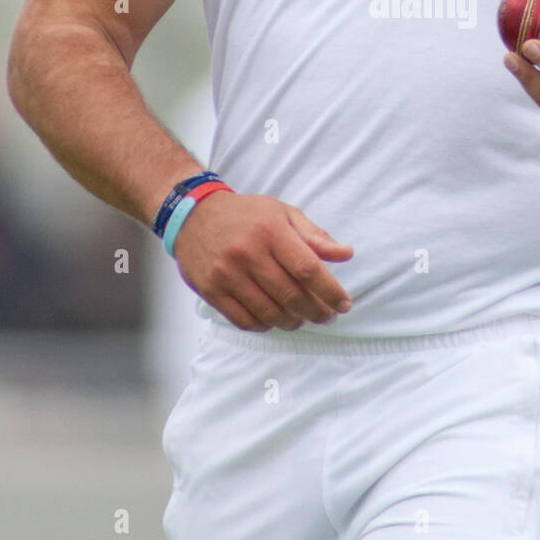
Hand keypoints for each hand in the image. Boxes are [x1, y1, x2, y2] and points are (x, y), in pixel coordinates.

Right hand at [171, 191, 353, 331]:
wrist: (193, 215)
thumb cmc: (246, 214)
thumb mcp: (283, 213)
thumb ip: (315, 236)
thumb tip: (346, 254)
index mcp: (270, 230)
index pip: (307, 269)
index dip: (330, 291)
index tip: (344, 304)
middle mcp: (247, 253)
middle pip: (291, 295)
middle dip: (316, 312)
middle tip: (327, 316)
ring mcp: (226, 274)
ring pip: (269, 313)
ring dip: (292, 322)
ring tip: (302, 318)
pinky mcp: (211, 290)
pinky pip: (244, 320)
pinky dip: (265, 326)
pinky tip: (274, 320)